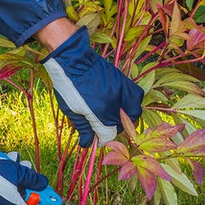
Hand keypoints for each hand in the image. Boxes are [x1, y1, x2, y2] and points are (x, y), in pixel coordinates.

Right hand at [0, 142, 48, 204]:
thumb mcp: (18, 174)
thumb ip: (33, 179)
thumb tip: (43, 183)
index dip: (38, 193)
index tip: (40, 182)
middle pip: (20, 192)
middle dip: (24, 177)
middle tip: (23, 165)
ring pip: (8, 185)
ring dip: (12, 170)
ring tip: (10, 158)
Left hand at [42, 27, 143, 146]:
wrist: (73, 60)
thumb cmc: (67, 86)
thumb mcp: (71, 111)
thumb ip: (83, 129)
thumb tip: (88, 144)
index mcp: (100, 114)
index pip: (108, 136)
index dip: (103, 141)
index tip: (98, 141)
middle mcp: (115, 105)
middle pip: (121, 126)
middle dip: (113, 130)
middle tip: (103, 128)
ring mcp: (122, 92)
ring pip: (134, 113)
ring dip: (127, 118)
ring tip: (115, 118)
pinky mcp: (124, 82)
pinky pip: (137, 96)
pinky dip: (133, 103)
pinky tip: (123, 104)